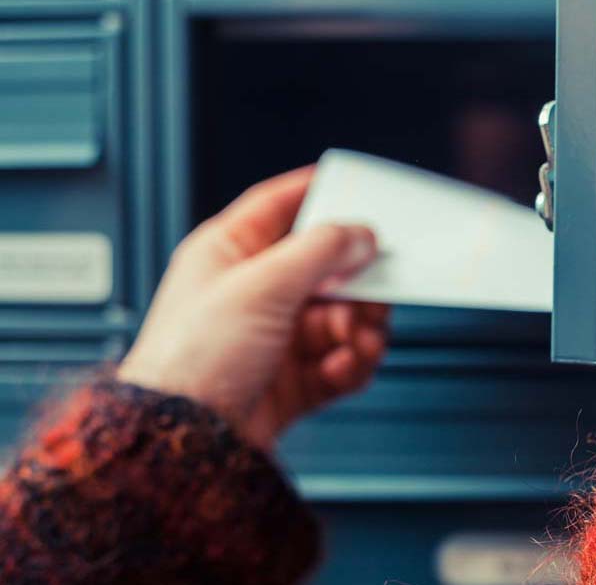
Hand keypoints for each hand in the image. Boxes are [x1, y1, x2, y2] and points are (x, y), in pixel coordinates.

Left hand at [120, 167, 390, 449]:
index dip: (317, 192)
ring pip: (341, 318)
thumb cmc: (192, 360)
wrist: (186, 441)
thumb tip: (360, 234)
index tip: (357, 187)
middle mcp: (253, 293)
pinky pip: (341, 362)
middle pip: (325, 269)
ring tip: (361, 338)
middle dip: (357, 282)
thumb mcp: (262, 286)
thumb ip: (320, 251)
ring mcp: (274, 339)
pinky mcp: (292, 381)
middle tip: (377, 289)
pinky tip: (345, 366)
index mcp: (229, 255)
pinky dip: (352, 364)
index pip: (279, 207)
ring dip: (361, 327)